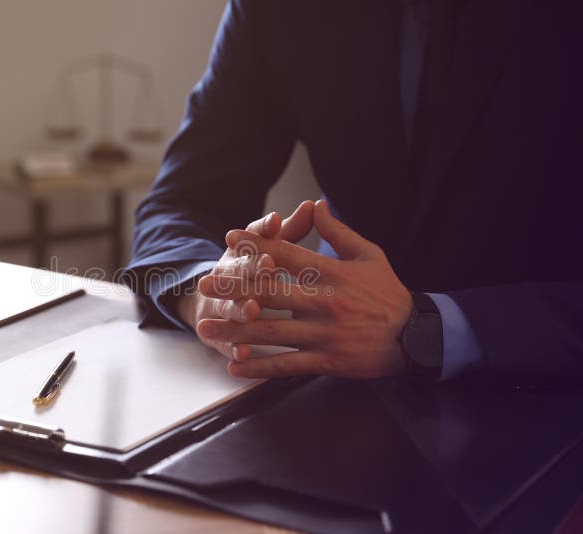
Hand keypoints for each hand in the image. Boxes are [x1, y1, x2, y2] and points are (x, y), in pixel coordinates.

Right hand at [176, 201, 314, 359]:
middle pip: (237, 275)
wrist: (209, 299)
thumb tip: (313, 204)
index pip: (248, 244)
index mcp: (239, 256)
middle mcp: (226, 280)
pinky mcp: (219, 336)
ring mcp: (220, 307)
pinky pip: (225, 344)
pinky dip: (232, 348)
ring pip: (229, 308)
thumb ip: (290, 231)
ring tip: (252, 310)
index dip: (260, 241)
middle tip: (267, 267)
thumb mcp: (266, 248)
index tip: (275, 234)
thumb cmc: (251, 270)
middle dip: (251, 272)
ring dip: (240, 309)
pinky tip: (243, 354)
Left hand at [197, 200, 412, 378]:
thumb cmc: (388, 293)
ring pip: (273, 331)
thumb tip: (315, 206)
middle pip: (271, 292)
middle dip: (233, 288)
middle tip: (203, 285)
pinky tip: (236, 365)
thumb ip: (338, 232)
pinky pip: (288, 365)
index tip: (231, 239)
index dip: (258, 245)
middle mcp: (325, 302)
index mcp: (333, 273)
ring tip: (207, 328)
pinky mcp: (327, 360)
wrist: (415, 336)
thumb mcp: (369, 255)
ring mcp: (325, 333)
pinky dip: (260, 366)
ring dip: (236, 330)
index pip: (289, 255)